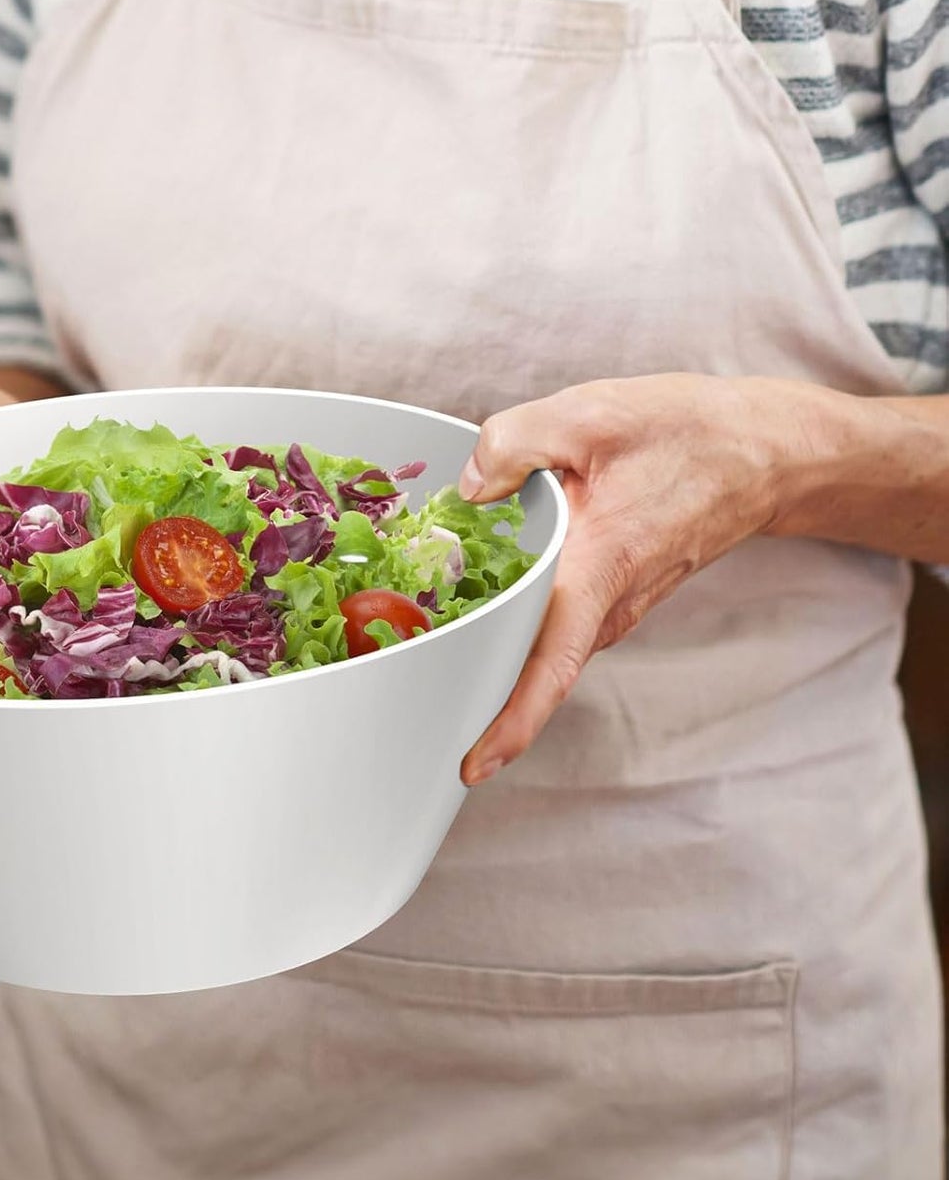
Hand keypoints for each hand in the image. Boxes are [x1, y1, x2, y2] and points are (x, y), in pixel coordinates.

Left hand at [455, 374, 811, 786]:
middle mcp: (611, 602)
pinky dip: (519, 623)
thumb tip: (469, 487)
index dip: (511, 721)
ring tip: (430, 651)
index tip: (473, 764)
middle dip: (478, 692)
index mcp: (600, 565)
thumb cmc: (690, 433)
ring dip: (496, 656)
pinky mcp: (617, 592)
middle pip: (536, 667)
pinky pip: (560, 623)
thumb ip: (517, 443)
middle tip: (413, 701)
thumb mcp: (592, 415)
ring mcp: (617, 604)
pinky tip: (479, 599)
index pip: (553, 665)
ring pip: (547, 646)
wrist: (765, 452)